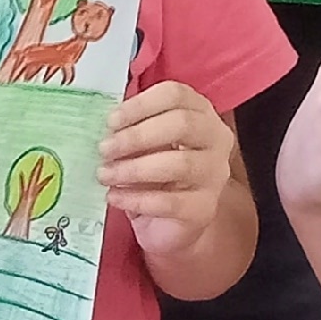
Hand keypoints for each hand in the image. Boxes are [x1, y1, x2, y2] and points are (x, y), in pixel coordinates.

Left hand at [99, 82, 234, 254]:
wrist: (169, 224)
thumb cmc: (155, 175)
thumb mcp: (144, 145)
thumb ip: (131, 129)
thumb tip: (105, 127)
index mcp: (200, 112)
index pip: (176, 95)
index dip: (141, 105)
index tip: (111, 121)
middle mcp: (215, 139)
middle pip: (182, 124)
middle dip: (137, 136)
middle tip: (104, 149)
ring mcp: (214, 175)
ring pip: (179, 164)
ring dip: (134, 169)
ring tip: (104, 174)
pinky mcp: (204, 208)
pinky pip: (170, 202)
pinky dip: (136, 199)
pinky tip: (114, 197)